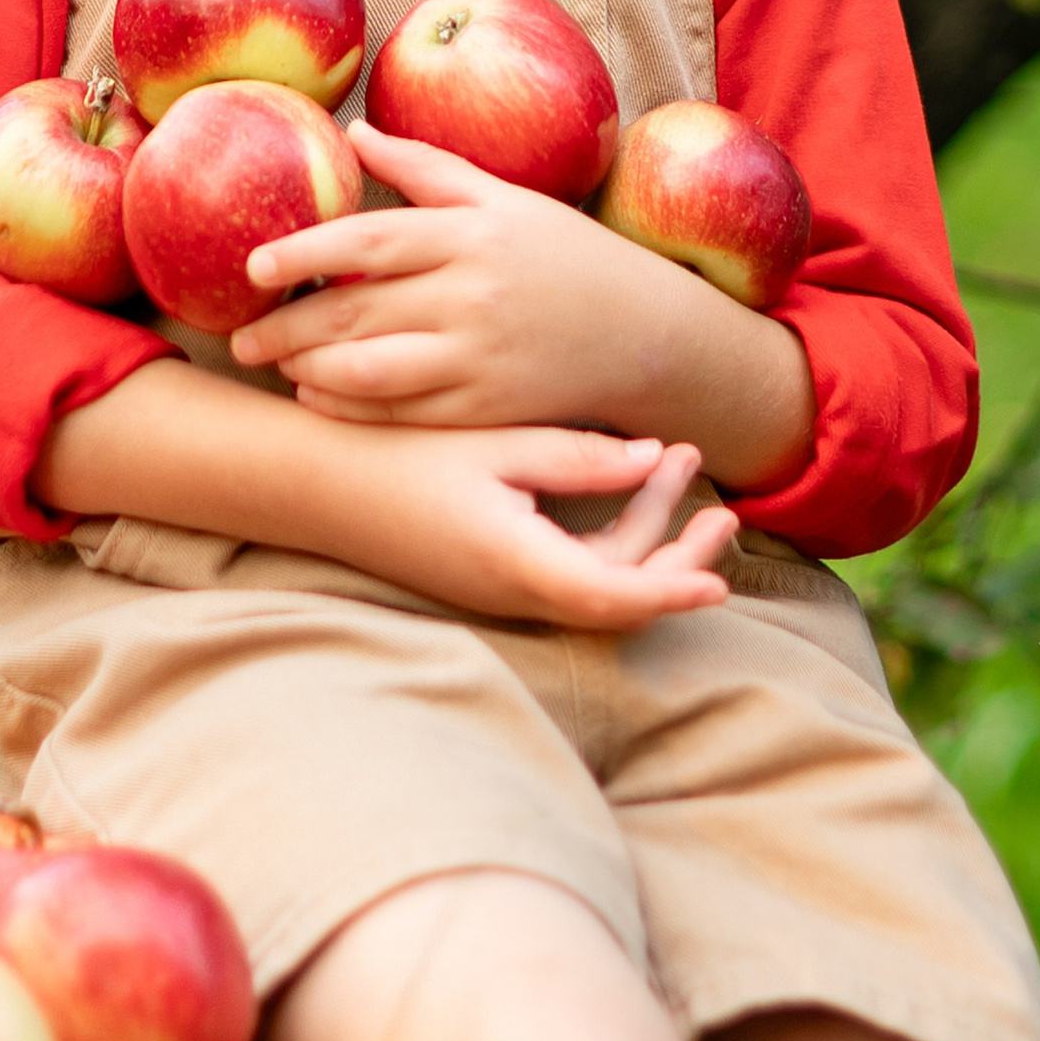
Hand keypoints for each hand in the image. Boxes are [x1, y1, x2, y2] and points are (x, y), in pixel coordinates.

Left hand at [234, 119, 671, 425]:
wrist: (647, 335)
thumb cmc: (566, 256)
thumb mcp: (503, 198)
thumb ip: (425, 167)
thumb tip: (352, 130)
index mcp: (469, 234)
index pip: (366, 241)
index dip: (302, 253)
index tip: (253, 266)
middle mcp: (470, 295)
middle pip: (356, 311)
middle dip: (288, 327)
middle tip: (240, 336)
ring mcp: (479, 357)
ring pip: (371, 370)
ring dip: (311, 371)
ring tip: (277, 365)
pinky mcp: (489, 409)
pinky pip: (404, 414)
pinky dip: (352, 408)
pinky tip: (319, 399)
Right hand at [322, 423, 734, 632]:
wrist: (316, 486)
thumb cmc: (397, 457)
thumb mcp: (492, 445)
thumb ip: (575, 457)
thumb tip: (655, 458)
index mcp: (518, 563)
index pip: (615, 595)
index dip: (673, 589)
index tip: (719, 581)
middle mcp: (514, 593)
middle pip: (618, 595)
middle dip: (677, 554)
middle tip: (723, 508)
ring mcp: (501, 591)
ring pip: (597, 582)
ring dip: (645, 533)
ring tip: (678, 464)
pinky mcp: (492, 577)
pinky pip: (568, 573)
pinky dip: (608, 537)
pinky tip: (625, 482)